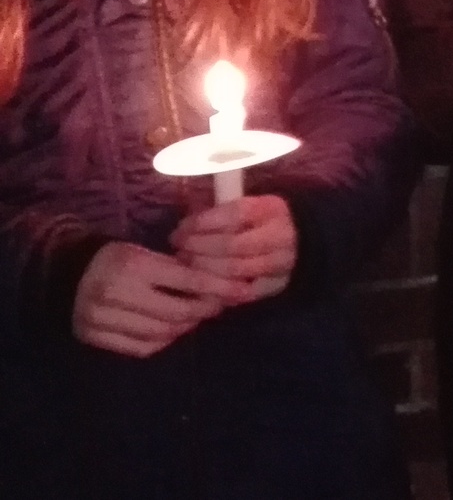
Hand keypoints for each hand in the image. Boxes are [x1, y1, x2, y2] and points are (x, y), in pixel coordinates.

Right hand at [73, 241, 243, 356]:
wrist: (66, 274)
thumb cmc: (116, 260)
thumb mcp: (145, 253)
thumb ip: (177, 268)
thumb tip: (220, 284)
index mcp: (134, 265)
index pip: (187, 279)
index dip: (217, 287)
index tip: (238, 291)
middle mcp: (117, 292)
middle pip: (177, 312)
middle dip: (203, 311)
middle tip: (215, 307)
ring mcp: (103, 318)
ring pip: (161, 333)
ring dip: (184, 327)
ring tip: (193, 317)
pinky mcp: (94, 337)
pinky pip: (140, 348)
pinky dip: (162, 342)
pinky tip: (169, 331)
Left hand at [172, 195, 297, 303]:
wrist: (296, 244)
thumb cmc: (258, 223)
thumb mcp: (245, 207)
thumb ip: (220, 212)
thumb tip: (185, 225)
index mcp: (272, 210)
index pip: (235, 213)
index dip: (204, 222)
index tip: (182, 228)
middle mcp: (281, 236)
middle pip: (233, 244)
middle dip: (198, 247)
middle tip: (180, 248)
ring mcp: (281, 263)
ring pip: (234, 269)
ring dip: (203, 268)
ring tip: (187, 263)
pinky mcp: (275, 286)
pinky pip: (241, 292)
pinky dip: (217, 290)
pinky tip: (201, 285)